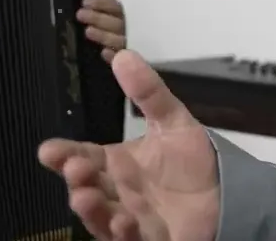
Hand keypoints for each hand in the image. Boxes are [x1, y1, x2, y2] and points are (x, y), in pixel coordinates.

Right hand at [38, 50, 219, 240]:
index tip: (48, 150)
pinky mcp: (147, 239)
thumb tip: (122, 54)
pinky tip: (124, 221)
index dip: (65, 154)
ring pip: (101, 216)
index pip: (84, 156)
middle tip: (74, 166)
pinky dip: (122, 233)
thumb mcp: (174, 121)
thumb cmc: (194, 160)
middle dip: (77, 178)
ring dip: (91, 208)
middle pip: (88, 186)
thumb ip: (149, 92)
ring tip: (84, 195)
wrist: (228, 194)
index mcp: (118, 163)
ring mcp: (129, 218)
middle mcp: (117, 192)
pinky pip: (128, 240)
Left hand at [77, 0, 126, 62]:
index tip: (86, 2)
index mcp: (119, 16)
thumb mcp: (98, 3)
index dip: (102, 3)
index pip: (115, 7)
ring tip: (88, 31)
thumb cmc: (101, 26)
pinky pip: (121, 61)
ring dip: (105, 35)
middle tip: (82, 14)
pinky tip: (103, 54)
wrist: (103, 62)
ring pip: (121, 41)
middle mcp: (125, 31)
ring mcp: (127, 50)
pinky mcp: (124, 67)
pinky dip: (112, 57)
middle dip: (100, 17)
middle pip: (119, 23)